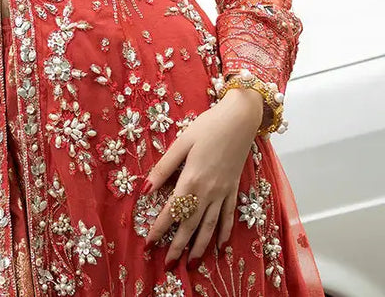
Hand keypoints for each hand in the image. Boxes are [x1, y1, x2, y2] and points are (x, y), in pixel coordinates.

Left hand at [145, 89, 262, 266]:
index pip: (172, 210)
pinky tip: (220, 247)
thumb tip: (145, 189)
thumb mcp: (181, 142)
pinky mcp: (234, 189)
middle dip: (178, 246)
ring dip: (200, 247)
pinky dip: (224, 233)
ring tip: (192, 264)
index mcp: (192, 179)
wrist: (240, 119)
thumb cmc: (207, 126)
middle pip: (191, 225)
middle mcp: (208, 191)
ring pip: (210, 226)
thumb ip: (164, 168)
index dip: (159, 228)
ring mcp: (223, 192)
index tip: (148, 243)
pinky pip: (228, 216)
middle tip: (168, 266)